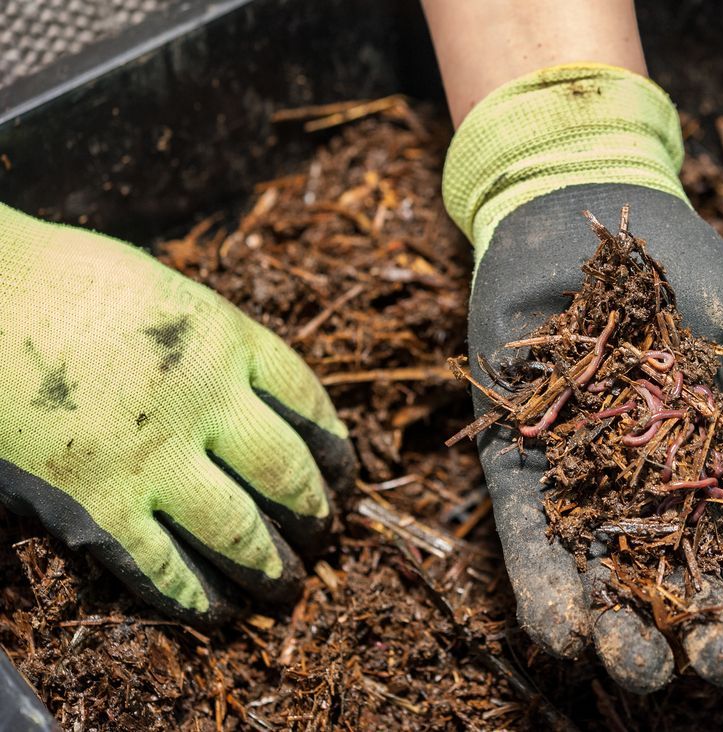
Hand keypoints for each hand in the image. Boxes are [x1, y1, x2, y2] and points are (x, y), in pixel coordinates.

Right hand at [0, 204, 356, 622]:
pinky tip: (213, 611)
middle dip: (313, 513)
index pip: (308, 402)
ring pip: (238, 530)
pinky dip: (192, 594)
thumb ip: (214, 344)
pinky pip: (159, 566)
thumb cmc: (64, 281)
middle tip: (324, 535)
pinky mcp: (97, 504)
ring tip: (286, 584)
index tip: (344, 473)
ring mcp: (153, 457)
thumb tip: (250, 394)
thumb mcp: (166, 293)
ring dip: (269, 565)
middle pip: (286, 472)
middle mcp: (205, 401)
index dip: (334, 447)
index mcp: (227, 339)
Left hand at [443, 66, 722, 691]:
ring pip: (602, 580)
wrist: (585, 218)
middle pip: (676, 584)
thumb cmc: (685, 274)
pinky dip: (544, 588)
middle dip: (701, 632)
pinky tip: (565, 631)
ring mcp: (581, 483)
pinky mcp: (517, 468)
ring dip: (621, 633)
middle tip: (717, 656)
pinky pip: (528, 540)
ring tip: (638, 661)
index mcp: (713, 471)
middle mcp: (647, 491)